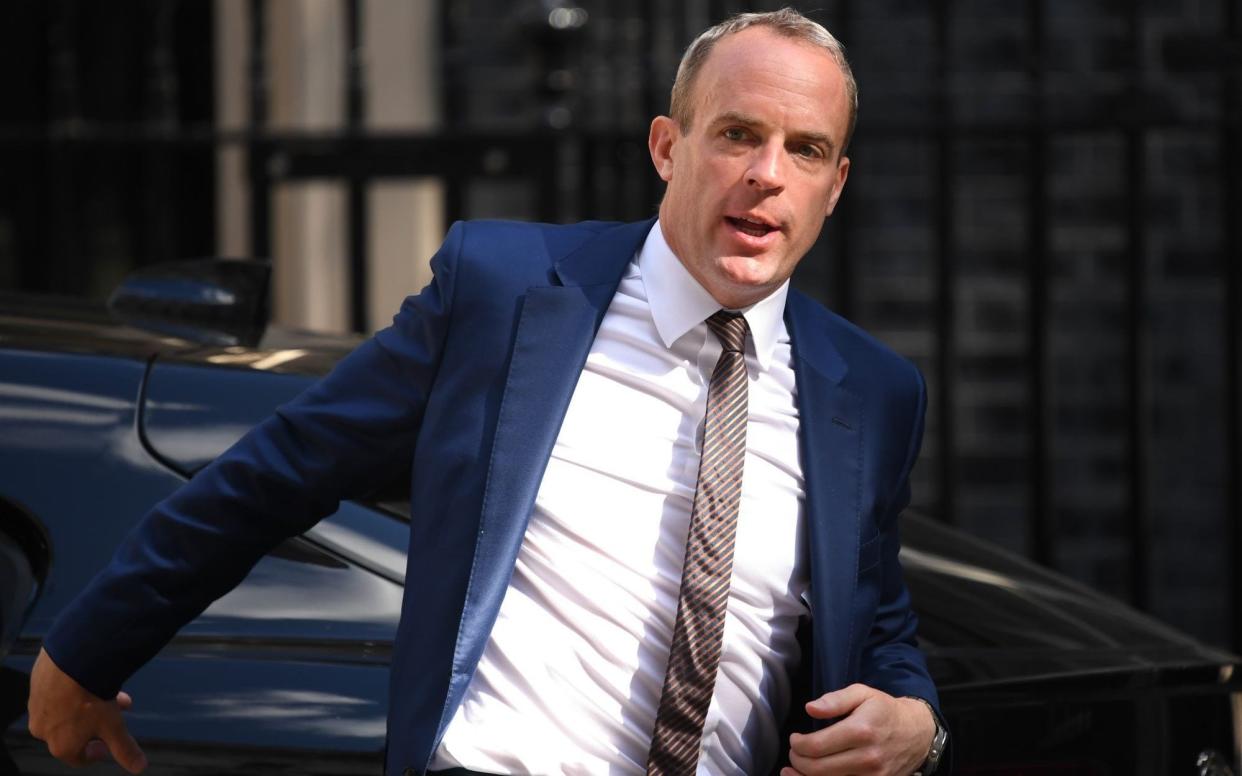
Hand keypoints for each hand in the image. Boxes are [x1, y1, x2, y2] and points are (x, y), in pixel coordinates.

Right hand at [27, 648, 147, 772]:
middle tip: (114, 713)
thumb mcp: (114, 727)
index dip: (96, 752)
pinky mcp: (36, 686)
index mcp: (60, 745)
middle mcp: (42, 730)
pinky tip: (90, 678)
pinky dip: (72, 689)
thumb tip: (139, 767)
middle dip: (95, 724)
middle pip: (72, 732)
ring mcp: (37, 707)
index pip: (77, 758)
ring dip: (86, 705)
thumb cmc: (90, 698)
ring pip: (64, 711)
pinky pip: (56, 692)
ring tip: (110, 692)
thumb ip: (124, 749)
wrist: (71, 662)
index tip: (106, 745)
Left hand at [781, 683, 933, 775]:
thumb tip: (810, 708)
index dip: (797, 745)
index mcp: (860, 731)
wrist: (917, 733)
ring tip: (794, 769)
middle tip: (795, 752)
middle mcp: (867, 757)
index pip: (815, 747)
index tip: (795, 739)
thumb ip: (835, 700)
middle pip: (817, 769)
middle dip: (798, 761)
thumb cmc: (884, 711)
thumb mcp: (862, 693)